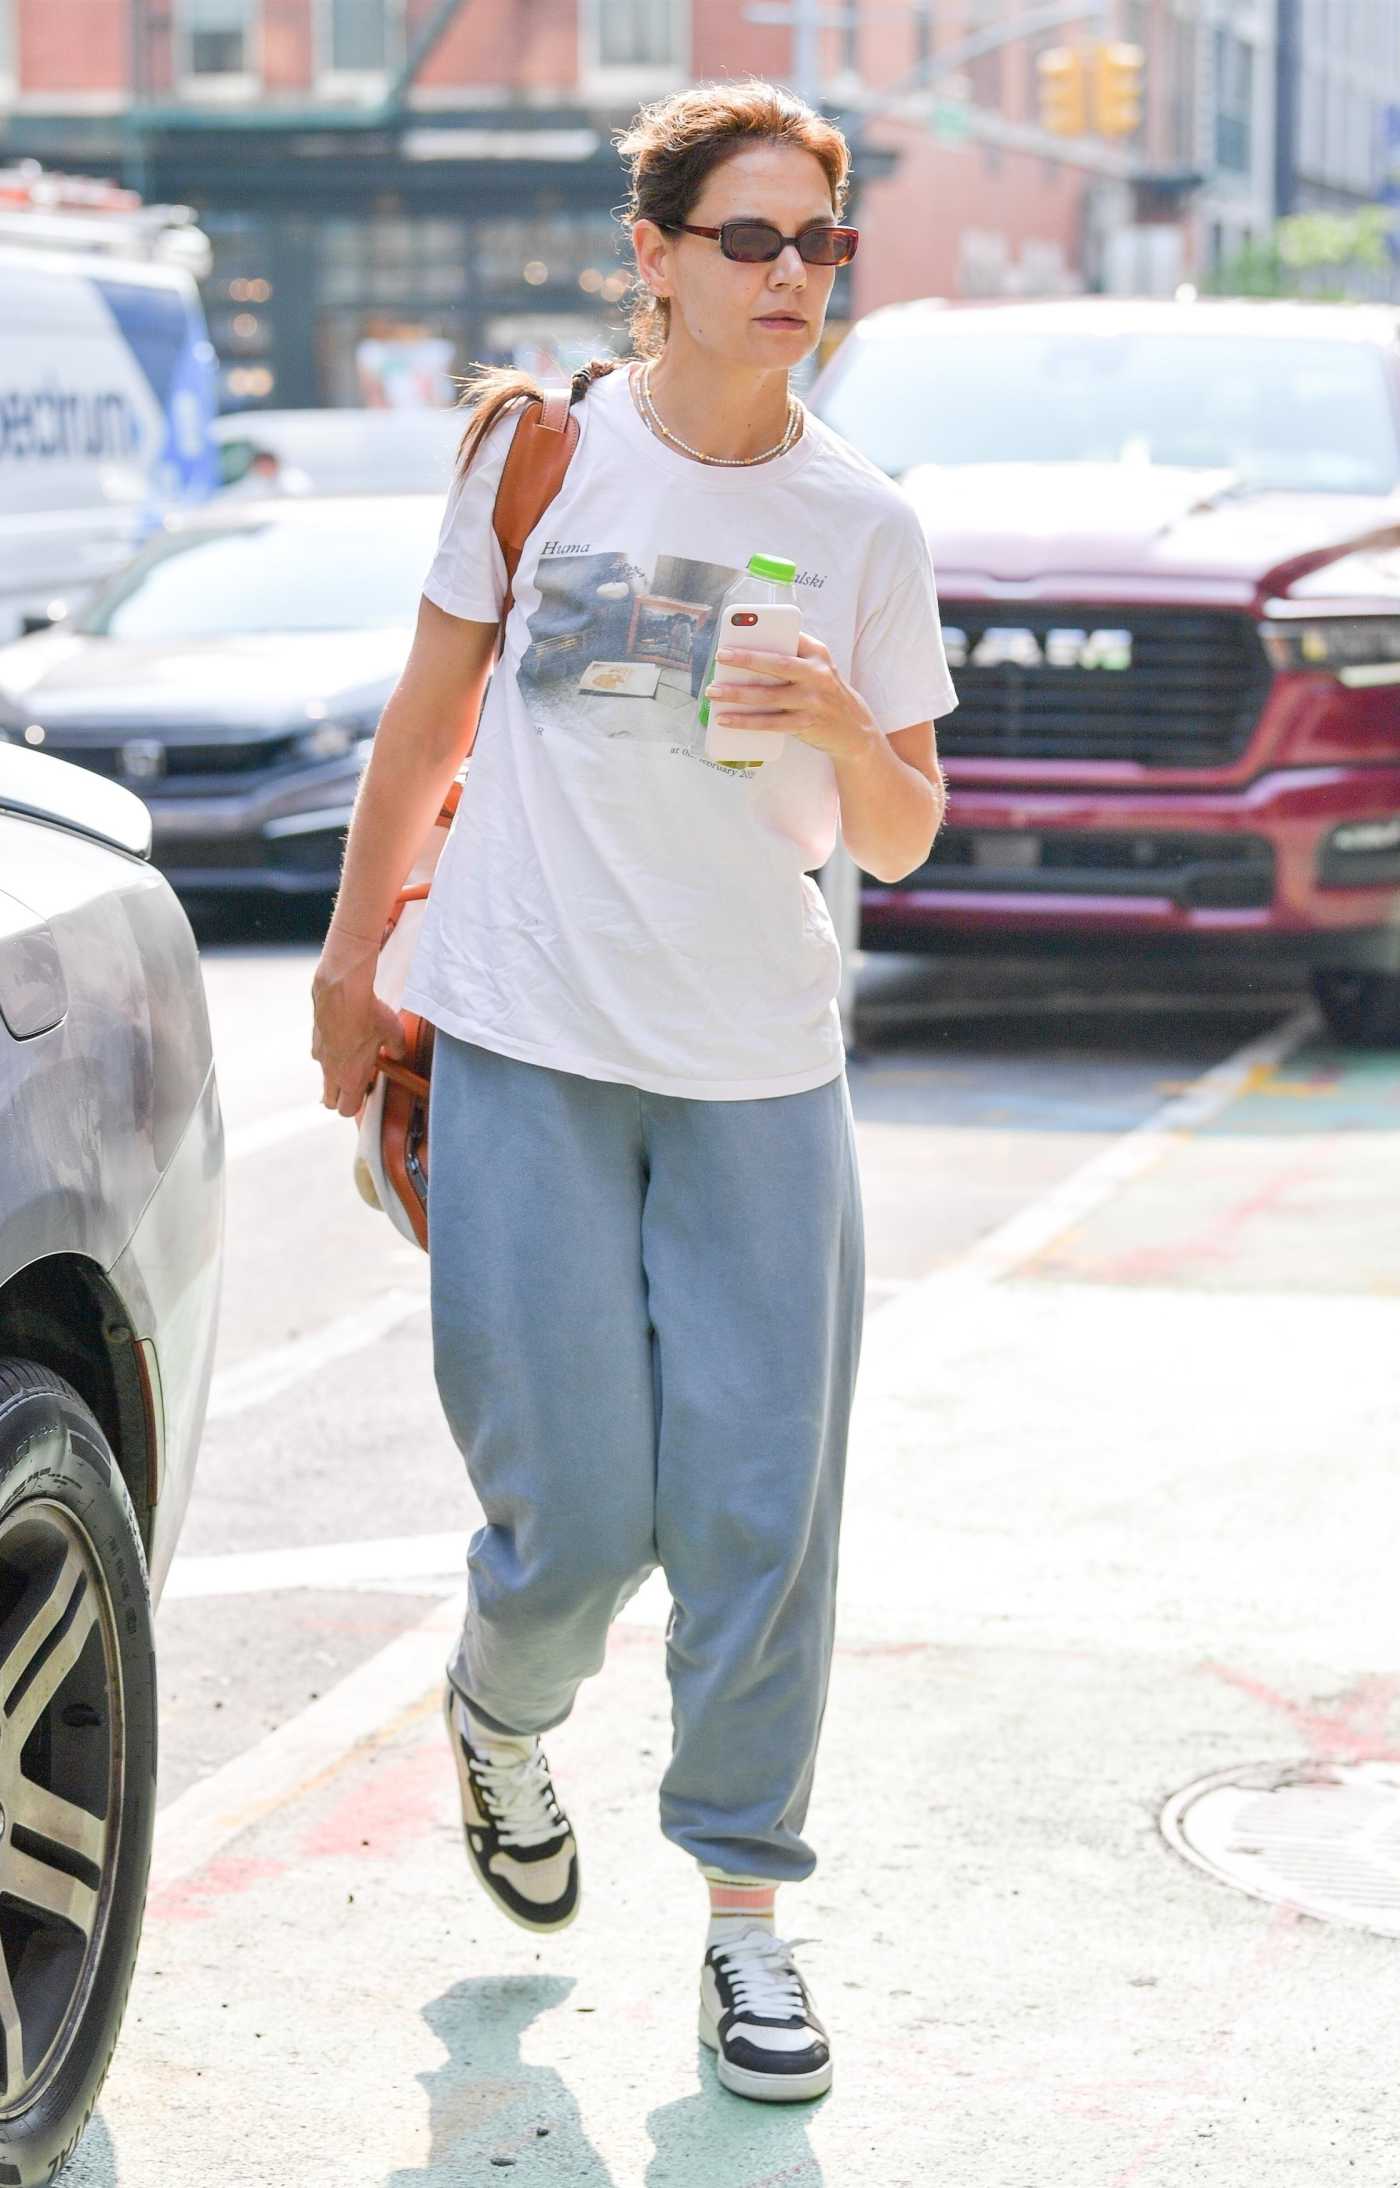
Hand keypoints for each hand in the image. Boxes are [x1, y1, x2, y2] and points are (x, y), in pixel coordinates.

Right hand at [311, 928, 407, 1118]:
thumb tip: (398, 1054)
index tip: (369, 1091)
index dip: (358, 1104)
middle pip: (330, 1102)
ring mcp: (320, 1056)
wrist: (342, 991)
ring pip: (324, 1077)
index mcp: (350, 1078)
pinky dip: (330, 1053)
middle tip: (358, 1081)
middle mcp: (331, 1071)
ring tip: (352, 1056)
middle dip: (342, 1097)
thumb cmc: (368, 1015)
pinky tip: (343, 1038)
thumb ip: (397, 1050)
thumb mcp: (394, 1035)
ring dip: (335, 1074)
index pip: (347, 1110)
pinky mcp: (315, 1040)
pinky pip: (321, 1055)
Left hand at [704, 631, 877, 762]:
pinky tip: (725, 719)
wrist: (853, 727)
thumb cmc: (824, 692)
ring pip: (769, 696)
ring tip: (713, 691)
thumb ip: (792, 656)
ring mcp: (811, 701)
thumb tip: (746, 654)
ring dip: (737, 694)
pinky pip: (769, 723)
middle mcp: (817, 674)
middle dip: (747, 659)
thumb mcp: (817, 667)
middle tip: (720, 656)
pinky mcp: (804, 724)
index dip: (765, 631)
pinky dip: (745, 722)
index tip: (739, 629)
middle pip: (777, 664)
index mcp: (818, 654)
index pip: (790, 636)